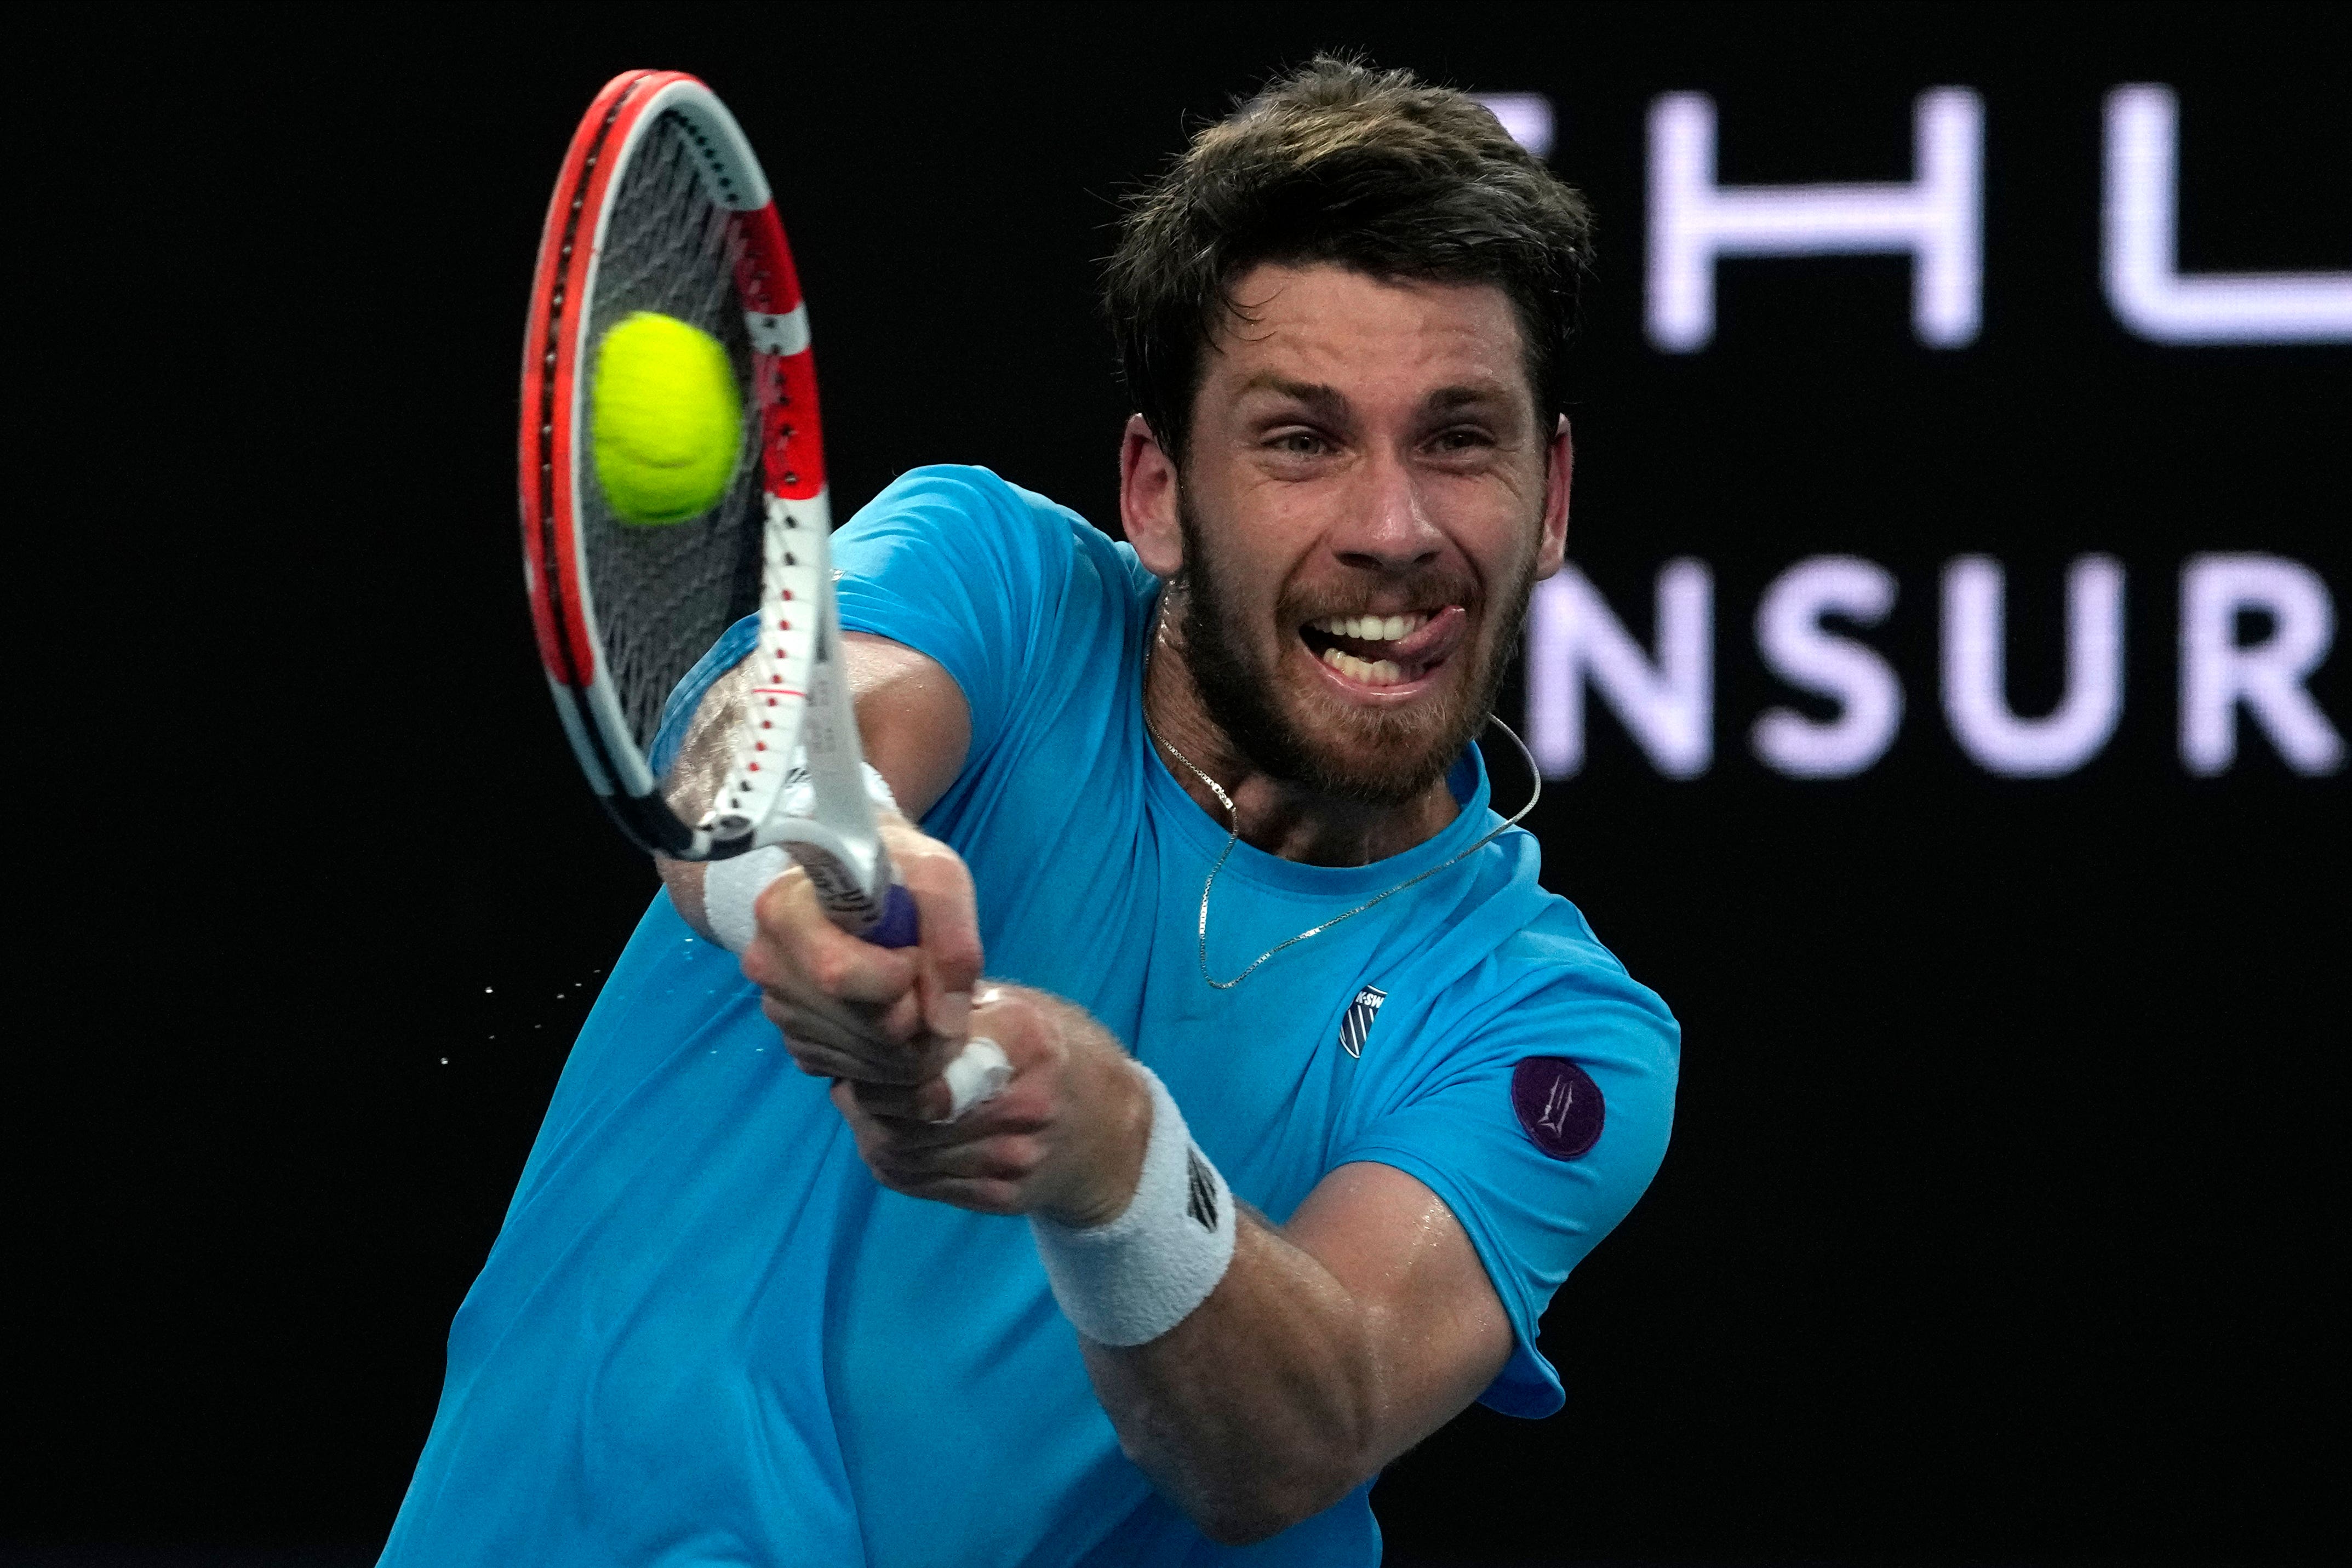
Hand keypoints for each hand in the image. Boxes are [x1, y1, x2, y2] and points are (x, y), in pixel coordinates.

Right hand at [739, 817, 982, 1089]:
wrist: (859, 874)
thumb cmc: (896, 866)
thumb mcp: (936, 875)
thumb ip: (952, 940)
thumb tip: (944, 1023)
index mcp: (785, 912)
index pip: (840, 976)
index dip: (903, 977)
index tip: (919, 950)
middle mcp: (770, 966)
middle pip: (863, 1027)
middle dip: (919, 1018)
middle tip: (934, 984)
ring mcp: (779, 1009)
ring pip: (864, 1061)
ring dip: (912, 1044)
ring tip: (921, 997)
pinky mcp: (796, 1041)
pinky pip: (854, 1073)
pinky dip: (889, 1058)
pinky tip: (895, 1014)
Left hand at [830, 984, 1151, 1222]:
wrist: (1114, 1132)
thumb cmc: (1056, 1051)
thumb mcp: (1020, 1005)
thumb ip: (955, 1003)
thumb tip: (877, 998)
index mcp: (1027, 1041)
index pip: (926, 1056)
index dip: (883, 1054)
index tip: (869, 1043)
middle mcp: (1024, 1103)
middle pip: (907, 1109)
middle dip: (868, 1092)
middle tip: (855, 1075)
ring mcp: (1013, 1157)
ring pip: (901, 1150)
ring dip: (870, 1125)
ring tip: (869, 1101)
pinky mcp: (1000, 1197)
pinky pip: (915, 1181)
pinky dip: (889, 1156)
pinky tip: (891, 1132)